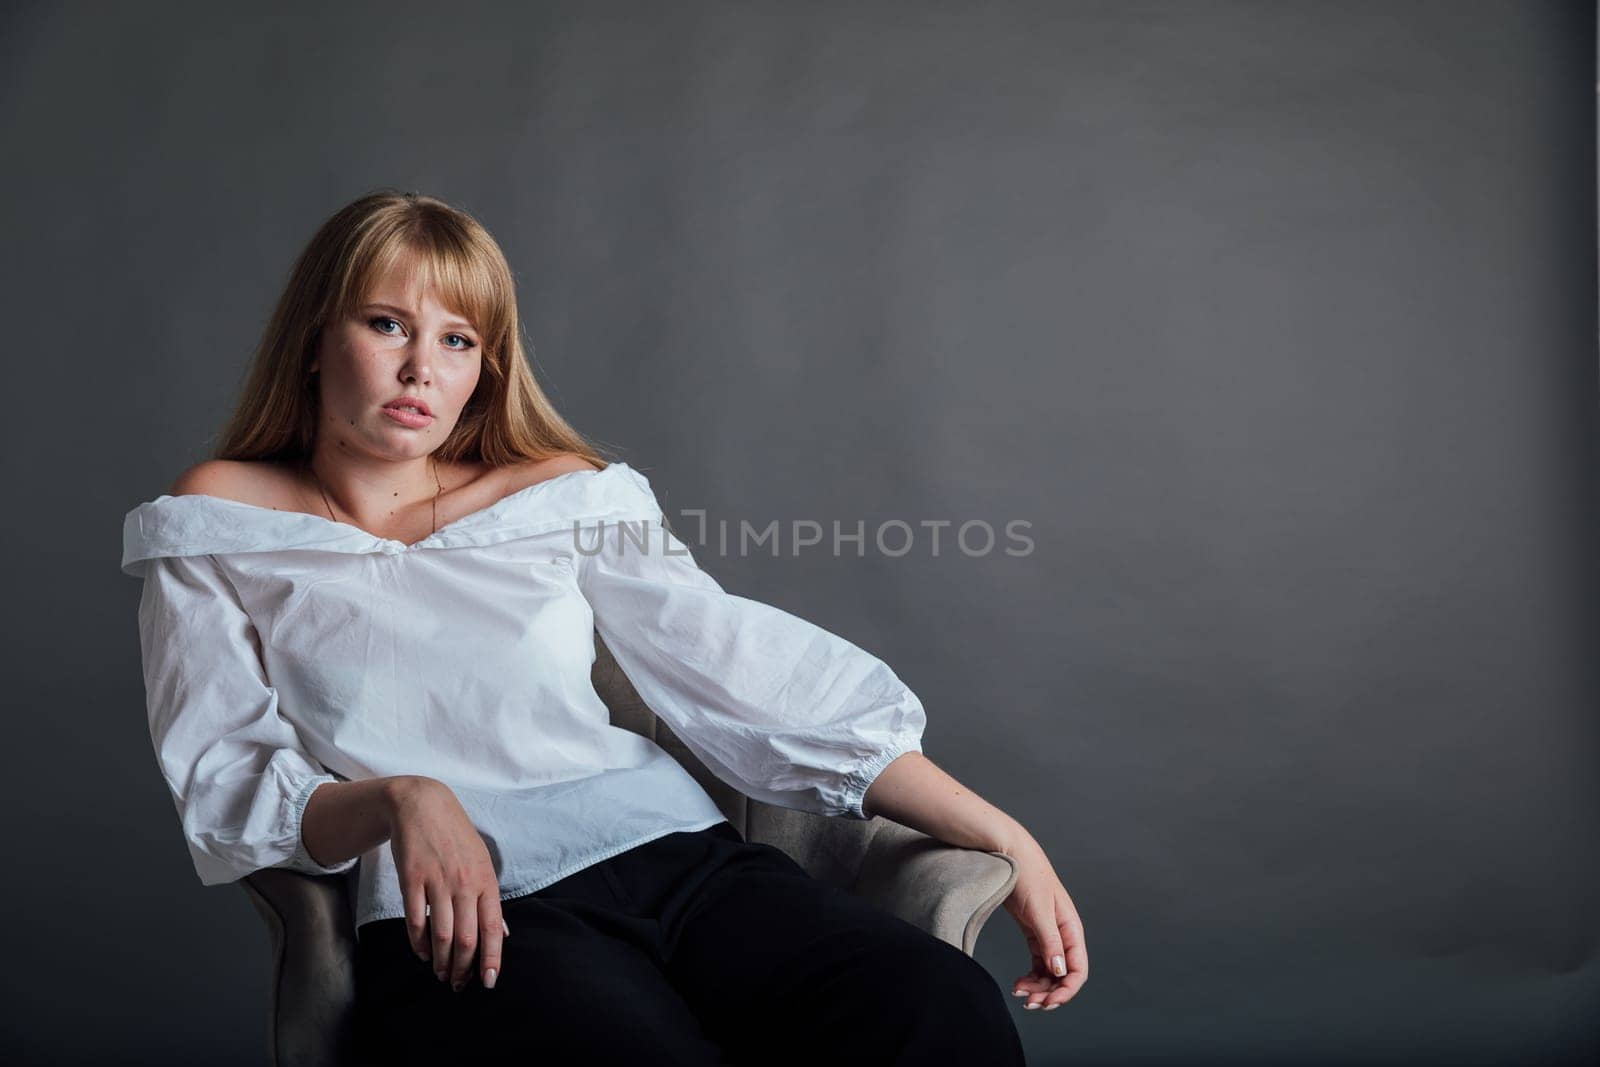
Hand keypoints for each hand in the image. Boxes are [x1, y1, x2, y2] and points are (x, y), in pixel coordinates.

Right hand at [385, 777, 509, 991]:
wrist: (422, 805)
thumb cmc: (455, 836)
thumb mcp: (482, 861)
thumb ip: (490, 898)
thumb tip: (502, 933)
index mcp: (486, 880)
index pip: (493, 928)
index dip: (491, 958)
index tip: (488, 981)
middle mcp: (465, 883)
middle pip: (467, 937)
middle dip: (463, 967)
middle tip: (458, 983)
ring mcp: (437, 881)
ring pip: (442, 934)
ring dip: (442, 960)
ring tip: (441, 973)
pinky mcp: (412, 879)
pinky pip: (416, 920)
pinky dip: (418, 943)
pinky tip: (422, 953)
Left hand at [998, 828, 1086, 1012]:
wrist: (1007, 852)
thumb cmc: (1025, 875)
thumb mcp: (1037, 910)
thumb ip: (1050, 941)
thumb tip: (1060, 972)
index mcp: (1071, 928)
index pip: (1077, 968)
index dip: (1066, 990)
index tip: (1048, 1002)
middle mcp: (1063, 933)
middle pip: (1064, 973)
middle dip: (1050, 992)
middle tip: (1029, 1004)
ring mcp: (1048, 933)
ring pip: (1050, 970)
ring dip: (1039, 986)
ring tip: (1020, 993)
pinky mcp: (1033, 931)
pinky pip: (1038, 961)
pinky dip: (1031, 975)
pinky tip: (1019, 982)